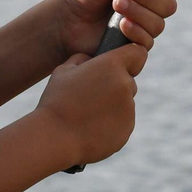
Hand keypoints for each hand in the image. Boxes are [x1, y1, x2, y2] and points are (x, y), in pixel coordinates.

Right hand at [36, 45, 146, 166]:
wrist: (55, 138)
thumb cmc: (56, 102)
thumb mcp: (64, 70)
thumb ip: (83, 59)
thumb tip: (92, 60)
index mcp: (112, 65)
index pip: (137, 53)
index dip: (128, 58)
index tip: (118, 65)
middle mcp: (125, 84)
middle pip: (128, 80)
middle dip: (114, 85)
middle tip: (90, 95)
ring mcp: (129, 108)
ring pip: (125, 102)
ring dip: (112, 105)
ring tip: (86, 114)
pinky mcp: (127, 128)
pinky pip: (123, 121)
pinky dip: (111, 123)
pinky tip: (91, 127)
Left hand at [57, 0, 186, 56]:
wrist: (65, 20)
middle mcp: (150, 4)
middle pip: (169, 4)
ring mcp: (143, 26)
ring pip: (159, 24)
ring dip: (138, 12)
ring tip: (115, 5)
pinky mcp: (134, 45)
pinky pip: (148, 41)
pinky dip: (136, 31)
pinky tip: (120, 26)